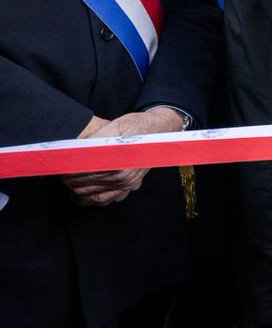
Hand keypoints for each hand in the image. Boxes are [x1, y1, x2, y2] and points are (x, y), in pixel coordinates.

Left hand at [61, 108, 182, 206]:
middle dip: (68, 180)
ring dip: (77, 191)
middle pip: (84, 186)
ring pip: (93, 197)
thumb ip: (93, 141)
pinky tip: (85, 192)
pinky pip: (107, 201)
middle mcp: (123, 178)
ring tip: (69, 181)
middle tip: (60, 172)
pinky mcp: (130, 187)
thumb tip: (71, 151)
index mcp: (117, 164)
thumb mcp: (113, 128)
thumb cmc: (136, 127)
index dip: (65, 169)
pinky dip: (92, 199)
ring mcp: (127, 184)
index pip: (81, 172)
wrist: (160, 130)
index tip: (57, 165)